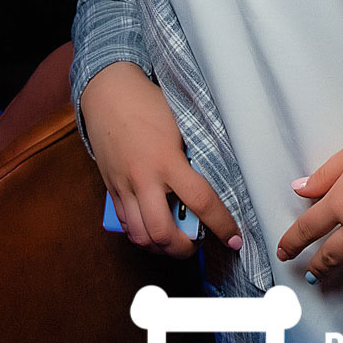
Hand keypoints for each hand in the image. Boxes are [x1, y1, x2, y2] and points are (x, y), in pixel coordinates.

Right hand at [81, 61, 242, 257]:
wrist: (108, 94)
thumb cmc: (149, 104)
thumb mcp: (182, 124)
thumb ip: (197, 154)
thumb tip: (222, 179)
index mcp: (167, 160)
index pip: (200, 202)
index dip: (221, 225)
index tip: (234, 238)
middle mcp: (144, 179)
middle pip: (162, 233)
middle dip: (184, 248)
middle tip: (198, 242)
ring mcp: (124, 187)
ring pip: (140, 236)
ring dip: (161, 246)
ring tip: (176, 240)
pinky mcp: (111, 189)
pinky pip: (125, 224)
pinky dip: (141, 234)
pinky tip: (155, 227)